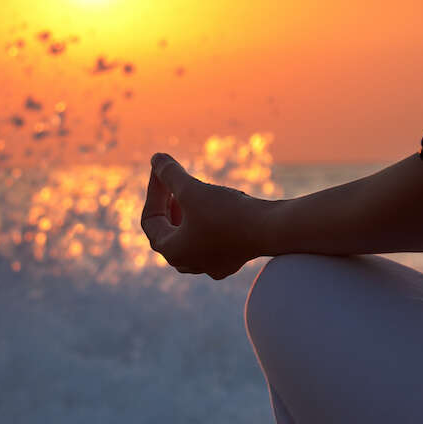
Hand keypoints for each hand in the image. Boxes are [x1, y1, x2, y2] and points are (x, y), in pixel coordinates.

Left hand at [140, 153, 266, 279]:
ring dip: (185, 216)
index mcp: (173, 251)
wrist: (271, 230)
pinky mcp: (230, 261)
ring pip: (188, 240)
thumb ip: (170, 174)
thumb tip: (155, 157)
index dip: (154, 191)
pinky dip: (205, 224)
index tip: (161, 169)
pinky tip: (216, 210)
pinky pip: (209, 243)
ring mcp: (211, 266)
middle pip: (167, 232)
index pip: (151, 219)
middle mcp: (189, 264)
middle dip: (167, 205)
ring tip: (192, 195)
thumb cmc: (227, 212)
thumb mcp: (192, 189)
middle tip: (173, 183)